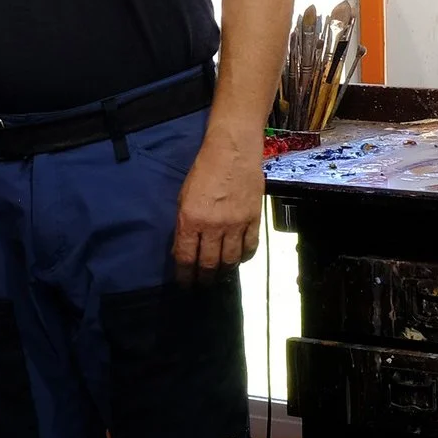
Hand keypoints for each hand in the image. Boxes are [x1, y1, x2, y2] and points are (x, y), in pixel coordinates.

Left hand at [172, 133, 263, 285]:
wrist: (232, 152)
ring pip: (230, 260)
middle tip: (202, 285)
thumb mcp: (184, 196)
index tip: (184, 284)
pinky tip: (239, 260)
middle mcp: (213, 226)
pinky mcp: (253, 221)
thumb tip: (183, 247)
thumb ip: (184, 223)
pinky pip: (250, 248)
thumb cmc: (203, 171)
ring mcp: (235, 225)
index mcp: (190, 219)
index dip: (184, 274)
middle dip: (203, 278)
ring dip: (223, 271)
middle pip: (208, 263)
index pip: (185, 256)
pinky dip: (244, 258)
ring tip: (219, 276)